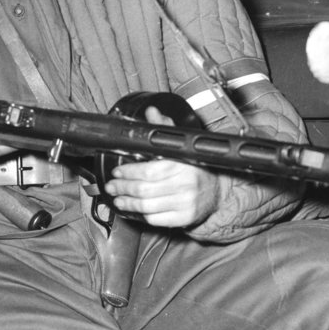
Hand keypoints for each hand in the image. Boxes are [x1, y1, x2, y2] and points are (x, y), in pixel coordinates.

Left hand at [105, 106, 219, 229]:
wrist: (216, 192)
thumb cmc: (195, 167)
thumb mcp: (181, 145)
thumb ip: (164, 127)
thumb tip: (151, 111)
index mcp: (183, 163)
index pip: (149, 170)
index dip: (129, 171)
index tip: (117, 171)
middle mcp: (186, 184)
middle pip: (145, 189)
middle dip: (123, 187)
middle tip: (112, 186)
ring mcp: (186, 203)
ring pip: (147, 206)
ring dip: (128, 202)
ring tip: (118, 198)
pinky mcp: (184, 218)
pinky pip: (156, 218)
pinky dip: (140, 214)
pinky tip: (132, 209)